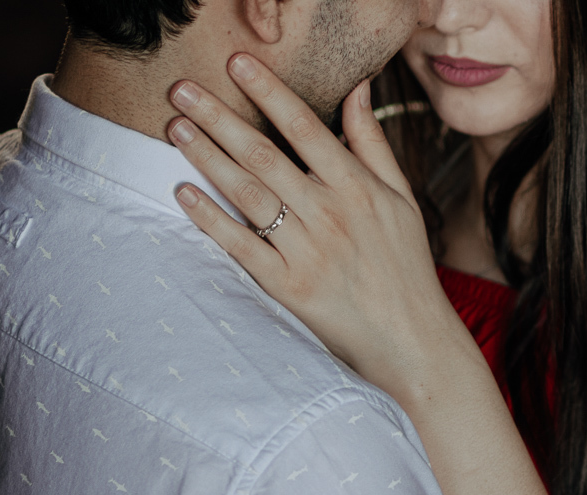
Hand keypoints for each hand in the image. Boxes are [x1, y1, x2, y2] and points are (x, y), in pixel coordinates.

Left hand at [166, 54, 477, 397]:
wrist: (410, 337)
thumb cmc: (405, 264)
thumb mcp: (402, 198)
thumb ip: (374, 143)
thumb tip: (359, 89)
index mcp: (358, 187)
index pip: (306, 127)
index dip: (269, 91)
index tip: (238, 64)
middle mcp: (330, 214)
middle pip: (265, 156)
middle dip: (220, 118)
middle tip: (183, 90)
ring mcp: (307, 252)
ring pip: (247, 195)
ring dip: (207, 158)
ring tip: (176, 128)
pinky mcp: (288, 287)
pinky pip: (241, 247)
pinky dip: (210, 219)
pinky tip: (184, 192)